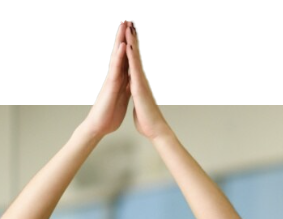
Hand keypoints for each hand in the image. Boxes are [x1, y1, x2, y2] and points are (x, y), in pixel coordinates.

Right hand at [80, 21, 131, 137]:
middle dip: (122, 36)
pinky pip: (115, 68)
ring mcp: (111, 79)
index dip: (128, 46)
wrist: (99, 127)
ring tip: (123, 26)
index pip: (125, 59)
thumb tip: (129, 81)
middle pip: (119, 53)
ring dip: (119, 40)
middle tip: (126, 21)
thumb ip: (125, 87)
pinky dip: (119, 56)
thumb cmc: (109, 114)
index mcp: (119, 79)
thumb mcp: (121, 98)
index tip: (132, 32)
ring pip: (116, 56)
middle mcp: (114, 76)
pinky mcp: (110, 86)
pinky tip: (122, 46)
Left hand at [124, 23, 172, 140]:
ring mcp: (140, 82)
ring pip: (135, 58)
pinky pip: (133, 68)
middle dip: (132, 39)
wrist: (155, 130)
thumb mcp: (140, 104)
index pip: (133, 62)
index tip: (128, 35)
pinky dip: (130, 56)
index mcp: (138, 83)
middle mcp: (140, 79)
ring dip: (131, 42)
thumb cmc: (147, 120)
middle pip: (135, 55)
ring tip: (129, 28)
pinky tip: (127, 45)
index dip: (130, 48)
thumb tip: (139, 94)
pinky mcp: (139, 87)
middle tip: (130, 24)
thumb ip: (139, 96)